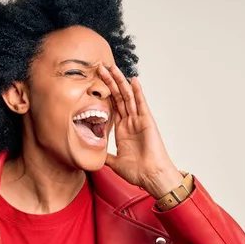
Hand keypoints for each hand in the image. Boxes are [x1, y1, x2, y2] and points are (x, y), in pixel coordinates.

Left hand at [98, 65, 183, 198]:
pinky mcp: (147, 121)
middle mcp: (130, 122)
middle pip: (118, 97)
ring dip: (119, 82)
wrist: (151, 176)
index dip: (103, 94)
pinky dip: (137, 91)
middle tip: (99, 67)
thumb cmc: (138, 171)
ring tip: (112, 67)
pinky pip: (141, 103)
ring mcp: (138, 120)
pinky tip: (133, 80)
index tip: (94, 83)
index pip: (111, 107)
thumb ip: (105, 156)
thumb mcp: (115, 162)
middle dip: (109, 82)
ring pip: (127, 96)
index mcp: (122, 130)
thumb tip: (93, 156)